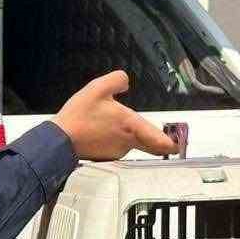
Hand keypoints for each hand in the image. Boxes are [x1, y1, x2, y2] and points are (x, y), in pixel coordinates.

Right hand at [53, 71, 178, 159]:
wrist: (59, 140)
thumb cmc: (79, 116)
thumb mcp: (98, 88)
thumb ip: (117, 80)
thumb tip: (125, 82)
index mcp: (131, 126)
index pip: (160, 140)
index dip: (173, 142)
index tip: (180, 141)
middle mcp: (128, 142)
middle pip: (151, 145)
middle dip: (158, 141)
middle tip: (163, 136)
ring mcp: (118, 152)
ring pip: (133, 144)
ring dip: (130, 136)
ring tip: (113, 124)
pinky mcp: (107, 158)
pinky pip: (118, 147)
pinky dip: (115, 140)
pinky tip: (102, 132)